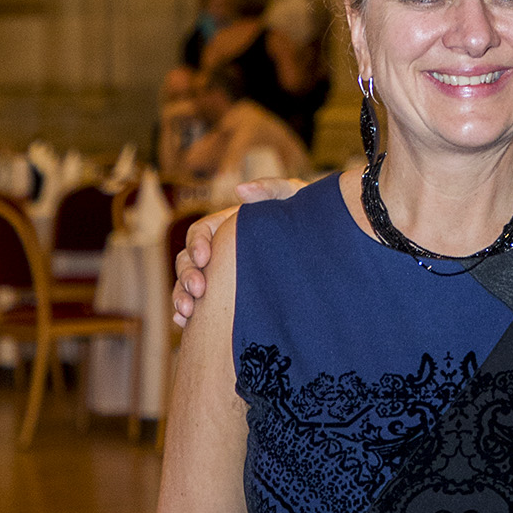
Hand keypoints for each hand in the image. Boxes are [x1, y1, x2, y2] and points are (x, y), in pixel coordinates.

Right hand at [171, 178, 301, 324]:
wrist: (330, 246)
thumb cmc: (308, 217)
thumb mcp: (294, 197)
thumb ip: (270, 189)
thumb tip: (240, 191)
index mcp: (228, 225)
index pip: (202, 232)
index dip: (197, 244)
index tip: (205, 258)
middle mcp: (221, 251)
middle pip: (190, 260)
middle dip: (187, 276)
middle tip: (197, 292)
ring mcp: (223, 275)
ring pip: (190, 284)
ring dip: (182, 296)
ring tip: (186, 313)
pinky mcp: (231, 297)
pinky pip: (202, 306)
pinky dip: (188, 313)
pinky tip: (185, 323)